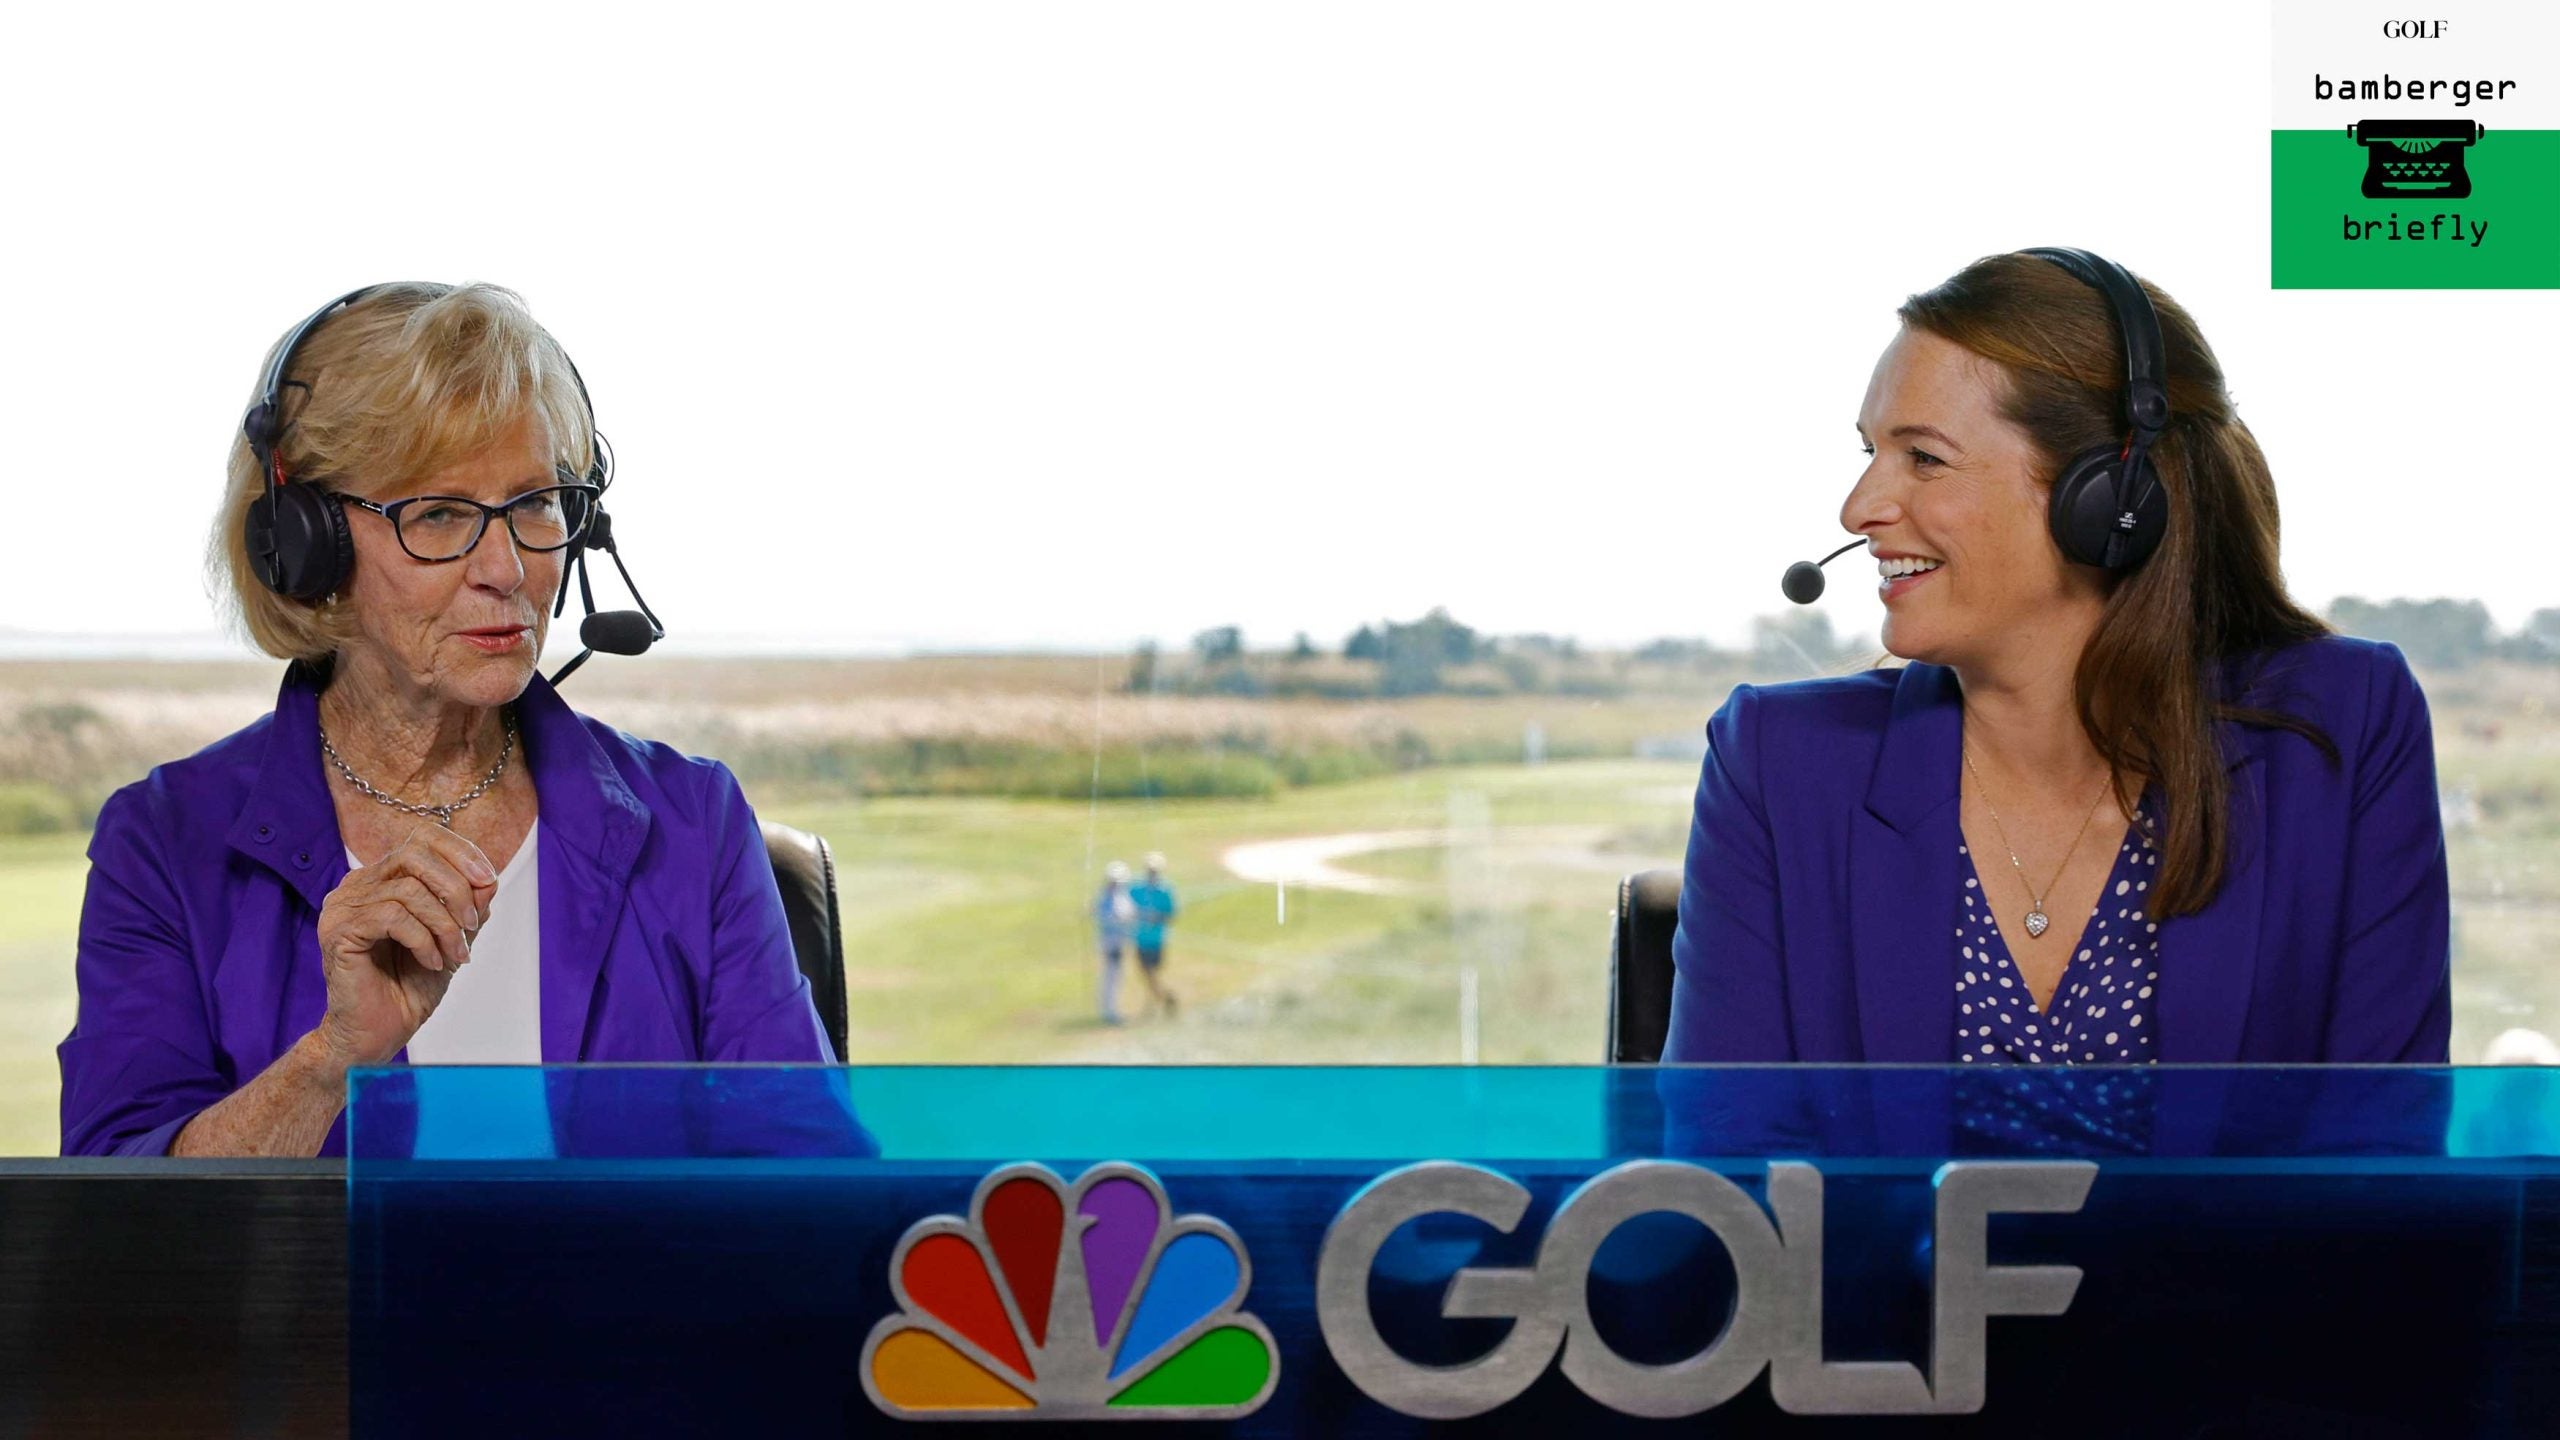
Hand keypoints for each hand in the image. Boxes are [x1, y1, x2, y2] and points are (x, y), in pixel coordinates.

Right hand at [312, 822, 498, 1068]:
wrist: (378, 1033)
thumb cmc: (411, 986)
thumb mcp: (454, 938)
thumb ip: (469, 906)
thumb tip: (488, 877)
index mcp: (381, 879)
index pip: (421, 838)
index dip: (460, 852)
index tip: (489, 880)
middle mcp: (357, 886)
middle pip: (414, 853)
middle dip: (455, 886)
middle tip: (472, 924)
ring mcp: (342, 907)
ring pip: (408, 890)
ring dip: (444, 924)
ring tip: (456, 954)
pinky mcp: (338, 932)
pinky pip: (392, 916)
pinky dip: (423, 939)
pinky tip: (432, 962)